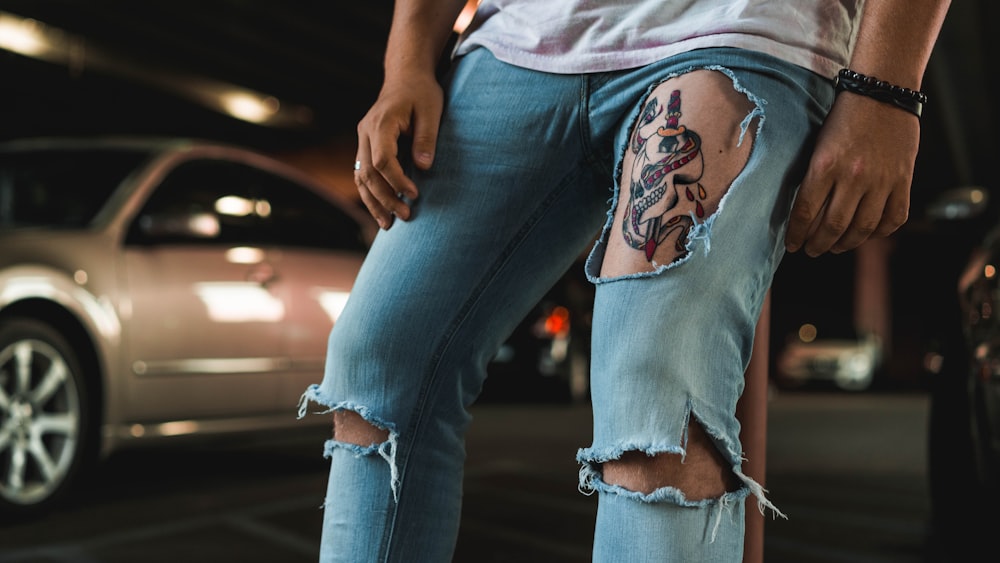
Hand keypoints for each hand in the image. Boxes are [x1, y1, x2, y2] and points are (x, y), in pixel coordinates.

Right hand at [354, 71, 443, 228]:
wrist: (406, 76)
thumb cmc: (422, 92)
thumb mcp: (431, 111)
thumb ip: (426, 139)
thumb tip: (424, 169)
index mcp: (381, 122)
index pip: (382, 160)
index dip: (397, 181)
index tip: (414, 195)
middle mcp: (366, 132)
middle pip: (368, 172)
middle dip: (386, 198)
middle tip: (405, 216)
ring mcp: (362, 139)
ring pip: (360, 176)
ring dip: (373, 202)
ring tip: (388, 224)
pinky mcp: (366, 145)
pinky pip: (362, 173)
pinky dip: (369, 193)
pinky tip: (380, 211)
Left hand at [785, 93, 919, 255]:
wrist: (882, 92)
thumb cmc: (843, 116)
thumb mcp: (817, 144)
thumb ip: (813, 177)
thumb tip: (804, 212)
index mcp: (824, 166)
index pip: (805, 212)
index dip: (797, 234)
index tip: (792, 245)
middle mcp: (852, 177)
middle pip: (833, 227)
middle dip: (818, 245)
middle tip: (811, 251)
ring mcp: (881, 180)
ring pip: (862, 228)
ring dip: (846, 244)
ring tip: (835, 247)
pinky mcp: (903, 180)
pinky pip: (893, 218)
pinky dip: (880, 232)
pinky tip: (867, 234)